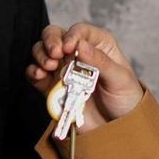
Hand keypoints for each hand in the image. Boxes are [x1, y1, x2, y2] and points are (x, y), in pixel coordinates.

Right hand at [26, 23, 144, 126]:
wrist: (118, 127)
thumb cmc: (125, 98)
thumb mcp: (120, 79)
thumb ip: (100, 62)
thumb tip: (80, 46)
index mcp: (98, 44)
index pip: (79, 31)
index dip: (72, 36)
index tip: (69, 48)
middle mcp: (77, 53)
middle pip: (55, 35)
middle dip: (51, 41)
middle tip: (55, 54)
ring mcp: (62, 69)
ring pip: (42, 51)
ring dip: (41, 55)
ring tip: (48, 66)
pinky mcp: (52, 86)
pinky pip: (36, 74)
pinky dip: (33, 72)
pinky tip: (39, 75)